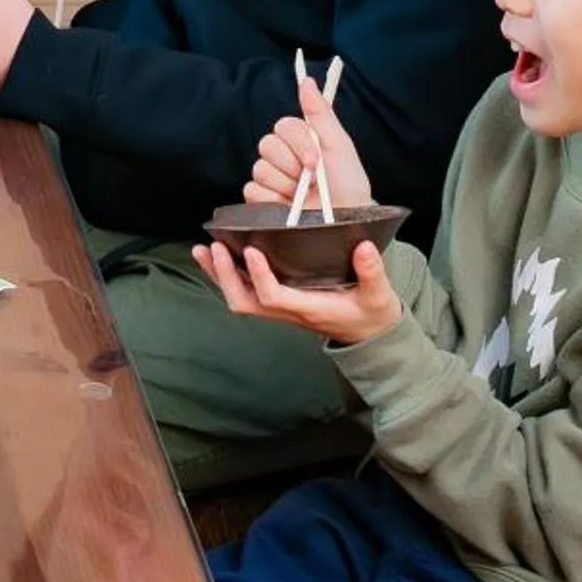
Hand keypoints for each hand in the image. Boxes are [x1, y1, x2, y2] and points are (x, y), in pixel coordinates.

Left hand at [192, 236, 404, 348]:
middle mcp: (287, 311)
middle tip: (215, 247)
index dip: (258, 276)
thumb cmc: (371, 314)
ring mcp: (279, 309)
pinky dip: (227, 275)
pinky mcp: (277, 303)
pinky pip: (245, 292)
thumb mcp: (378, 295)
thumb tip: (363, 247)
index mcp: (308, 309)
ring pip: (239, 298)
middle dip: (225, 276)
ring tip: (202, 249)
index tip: (251, 250)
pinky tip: (216, 255)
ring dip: (218, 275)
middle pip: (244, 302)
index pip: (273, 297)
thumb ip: (372, 272)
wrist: (368, 335)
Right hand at [243, 67, 374, 211]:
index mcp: (300, 141)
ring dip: (285, 184)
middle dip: (291, 164)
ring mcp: (269, 180)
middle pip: (266, 145)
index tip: (316, 159)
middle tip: (310, 179)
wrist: (345, 222)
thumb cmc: (348, 185)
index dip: (298, 143)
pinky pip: (252, 191)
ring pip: (260, 169)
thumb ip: (320, 113)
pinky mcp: (259, 202)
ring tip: (301, 196)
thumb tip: (306, 81)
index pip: (282, 126)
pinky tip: (287, 207)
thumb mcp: (339, 145)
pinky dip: (272, 200)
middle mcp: (282, 158)